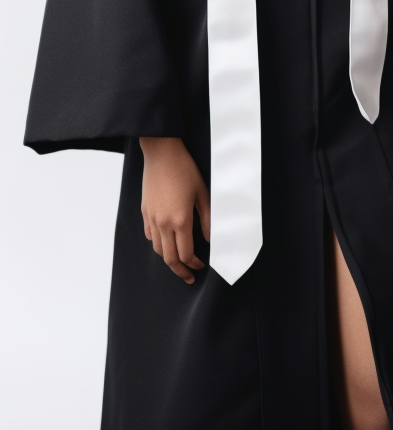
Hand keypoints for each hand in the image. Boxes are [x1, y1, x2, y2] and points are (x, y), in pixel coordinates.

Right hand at [139, 136, 209, 283]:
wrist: (161, 152)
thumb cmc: (185, 169)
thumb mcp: (202, 192)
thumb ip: (207, 219)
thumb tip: (210, 239)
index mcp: (180, 220)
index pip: (186, 254)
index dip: (194, 264)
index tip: (202, 266)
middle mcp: (163, 223)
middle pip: (169, 258)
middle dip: (180, 271)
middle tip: (189, 277)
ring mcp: (151, 218)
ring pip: (158, 250)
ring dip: (169, 260)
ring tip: (180, 262)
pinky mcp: (145, 212)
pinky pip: (150, 236)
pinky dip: (159, 244)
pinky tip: (167, 243)